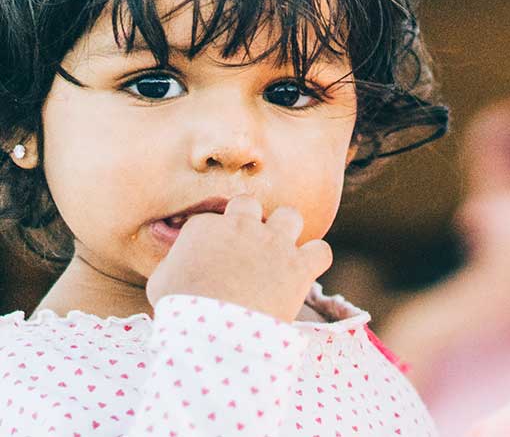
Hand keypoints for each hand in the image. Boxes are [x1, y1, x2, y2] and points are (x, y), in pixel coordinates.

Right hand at [145, 196, 331, 321]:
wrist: (215, 334)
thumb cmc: (181, 313)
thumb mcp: (160, 284)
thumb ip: (171, 264)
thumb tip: (178, 261)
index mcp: (205, 227)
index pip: (210, 220)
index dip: (213, 238)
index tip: (213, 257)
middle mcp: (242, 226)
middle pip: (248, 203)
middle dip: (248, 220)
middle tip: (246, 245)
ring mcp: (274, 243)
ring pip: (289, 215)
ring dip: (286, 230)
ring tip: (279, 251)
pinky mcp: (299, 265)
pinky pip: (320, 250)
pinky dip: (315, 259)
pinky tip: (305, 270)